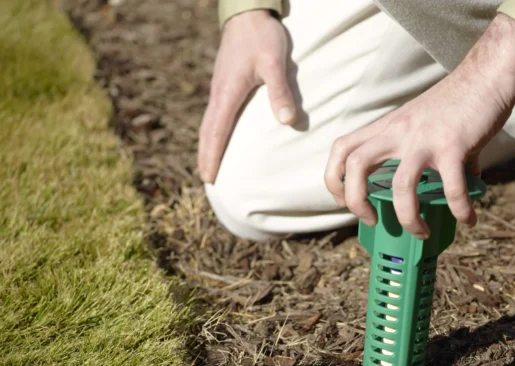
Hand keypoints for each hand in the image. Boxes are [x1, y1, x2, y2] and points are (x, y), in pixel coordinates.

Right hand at [198, 10, 296, 183]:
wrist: (248, 11)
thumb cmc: (262, 36)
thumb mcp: (275, 62)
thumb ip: (280, 91)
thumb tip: (286, 121)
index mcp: (227, 93)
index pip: (216, 133)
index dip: (212, 156)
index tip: (209, 177)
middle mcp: (219, 93)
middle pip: (207, 132)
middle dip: (206, 156)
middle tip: (206, 179)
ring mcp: (219, 88)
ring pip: (209, 123)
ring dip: (208, 145)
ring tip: (210, 164)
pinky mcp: (224, 83)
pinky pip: (215, 114)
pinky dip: (213, 131)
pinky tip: (221, 136)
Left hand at [324, 14, 514, 238]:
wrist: (487, 74)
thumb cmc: (459, 100)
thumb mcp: (427, 123)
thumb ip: (430, 155)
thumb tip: (453, 186)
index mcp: (388, 127)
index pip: (343, 148)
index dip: (334, 178)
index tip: (344, 201)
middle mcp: (399, 132)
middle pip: (356, 166)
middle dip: (356, 202)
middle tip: (372, 220)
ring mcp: (425, 139)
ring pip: (401, 186)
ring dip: (407, 217)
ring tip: (421, 233)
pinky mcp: (454, 145)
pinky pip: (452, 188)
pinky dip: (460, 210)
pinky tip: (469, 219)